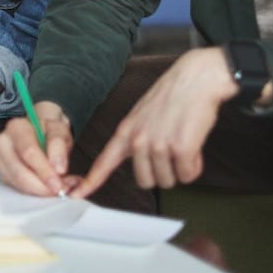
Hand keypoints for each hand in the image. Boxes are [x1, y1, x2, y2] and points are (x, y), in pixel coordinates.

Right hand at [0, 102, 77, 196]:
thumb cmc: (48, 130)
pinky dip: (33, 191)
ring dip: (38, 190)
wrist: (41, 132)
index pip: (28, 152)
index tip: (59, 183)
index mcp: (16, 127)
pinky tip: (44, 185)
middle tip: (59, 190)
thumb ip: (59, 145)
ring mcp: (0, 159)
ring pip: (17, 183)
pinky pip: (17, 188)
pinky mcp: (2, 173)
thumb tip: (58, 168)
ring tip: (54, 186)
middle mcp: (3, 143)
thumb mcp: (59, 130)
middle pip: (19, 172)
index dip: (44, 171)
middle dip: (41, 186)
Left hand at [74, 47, 235, 198]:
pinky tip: (194, 145)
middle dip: (161, 174)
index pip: (104, 161)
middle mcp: (138, 140)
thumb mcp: (142, 115)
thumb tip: (140, 161)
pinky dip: (195, 166)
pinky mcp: (180, 148)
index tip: (77, 193)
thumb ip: (136, 138)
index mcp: (126, 131)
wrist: (195, 79)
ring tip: (183, 144)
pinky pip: (188, 174)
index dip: (91, 181)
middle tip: (171, 153)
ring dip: (180, 169)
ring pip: (169, 181)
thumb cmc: (172, 97)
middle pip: (145, 182)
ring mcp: (158, 144)